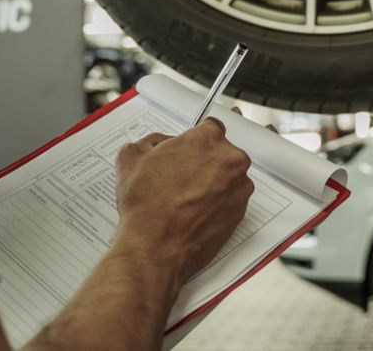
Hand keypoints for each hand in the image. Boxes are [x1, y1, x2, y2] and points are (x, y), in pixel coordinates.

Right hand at [113, 119, 253, 284]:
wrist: (155, 247)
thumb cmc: (146, 206)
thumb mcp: (131, 158)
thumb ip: (149, 141)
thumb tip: (158, 144)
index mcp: (208, 138)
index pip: (210, 126)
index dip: (197, 139)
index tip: (194, 146)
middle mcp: (231, 160)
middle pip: (221, 152)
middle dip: (205, 160)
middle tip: (183, 175)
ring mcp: (239, 187)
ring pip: (229, 176)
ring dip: (214, 182)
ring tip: (187, 197)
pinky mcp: (241, 212)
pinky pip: (231, 199)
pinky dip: (218, 203)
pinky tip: (195, 211)